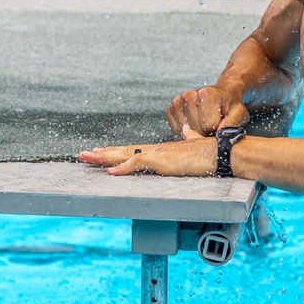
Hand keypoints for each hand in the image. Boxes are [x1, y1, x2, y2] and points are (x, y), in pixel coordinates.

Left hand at [79, 125, 216, 176]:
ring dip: (105, 158)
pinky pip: (138, 163)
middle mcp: (156, 150)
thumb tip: (187, 130)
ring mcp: (158, 154)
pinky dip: (123, 168)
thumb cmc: (211, 151)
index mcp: (162, 150)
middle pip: (123, 151)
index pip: (133, 150)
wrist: (221, 151)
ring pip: (125, 155)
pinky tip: (111, 172)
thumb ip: (190, 138)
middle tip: (83, 154)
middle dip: (102, 153)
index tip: (101, 150)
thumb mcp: (196, 144)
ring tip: (87, 157)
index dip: (116, 151)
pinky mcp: (163, 161)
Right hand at [166, 86, 249, 136]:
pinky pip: (176, 130)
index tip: (221, 124)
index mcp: (207, 93)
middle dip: (206, 133)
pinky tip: (195, 123)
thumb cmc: (230, 106)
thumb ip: (232, 123)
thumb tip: (219, 133)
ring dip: (195, 132)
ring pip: (184, 131)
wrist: (220, 96)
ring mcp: (178, 101)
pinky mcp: (171, 108)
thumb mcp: (239, 113)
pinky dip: (186, 131)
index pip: (208, 126)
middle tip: (213, 124)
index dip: (217, 130)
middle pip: (196, 129)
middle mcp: (189, 94)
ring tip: (204, 122)